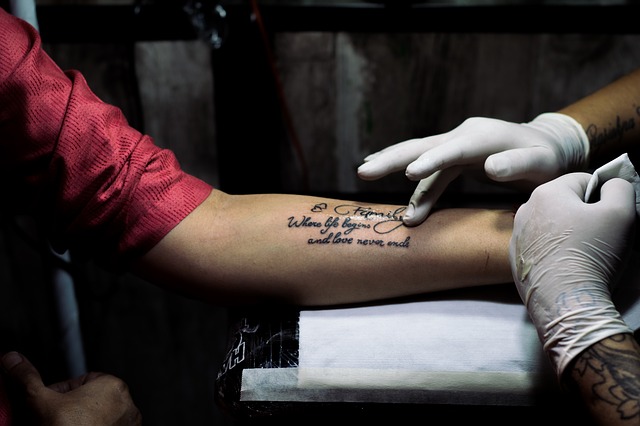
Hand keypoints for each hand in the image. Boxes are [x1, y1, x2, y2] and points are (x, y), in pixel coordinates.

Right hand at [1, 351, 141, 425]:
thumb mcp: (40, 401)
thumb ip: (28, 377)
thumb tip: (13, 359)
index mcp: (112, 385)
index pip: (84, 380)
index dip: (62, 392)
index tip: (52, 403)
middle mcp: (127, 403)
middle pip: (92, 399)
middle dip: (73, 407)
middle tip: (57, 418)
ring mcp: (129, 423)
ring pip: (101, 415)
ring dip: (85, 420)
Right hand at [358, 113, 589, 225]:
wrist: (545, 147)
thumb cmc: (547, 159)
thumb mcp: (542, 163)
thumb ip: (518, 165)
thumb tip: (490, 168)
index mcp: (484, 136)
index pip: (454, 150)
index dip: (432, 161)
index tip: (410, 174)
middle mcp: (464, 135)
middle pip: (423, 146)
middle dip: (393, 158)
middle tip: (364, 171)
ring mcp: (456, 144)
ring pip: (419, 155)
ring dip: (393, 167)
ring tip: (364, 174)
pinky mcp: (454, 156)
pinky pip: (429, 171)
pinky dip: (413, 184)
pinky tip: (388, 177)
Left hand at [509, 172, 635, 378]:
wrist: (564, 300)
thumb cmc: (591, 253)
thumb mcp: (621, 213)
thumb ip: (619, 188)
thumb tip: (611, 184)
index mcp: (546, 192)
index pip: (582, 180)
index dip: (603, 195)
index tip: (611, 216)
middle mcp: (525, 210)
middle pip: (564, 202)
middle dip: (584, 214)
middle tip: (600, 236)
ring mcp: (517, 235)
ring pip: (552, 225)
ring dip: (568, 233)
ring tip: (583, 253)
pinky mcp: (516, 258)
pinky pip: (541, 245)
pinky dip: (554, 251)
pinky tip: (567, 265)